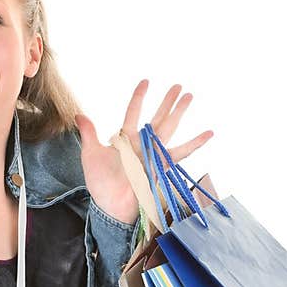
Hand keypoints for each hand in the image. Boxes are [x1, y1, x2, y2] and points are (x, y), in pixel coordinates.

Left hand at [74, 80, 213, 223]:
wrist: (110, 204)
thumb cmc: (100, 182)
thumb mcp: (91, 155)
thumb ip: (89, 133)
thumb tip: (78, 115)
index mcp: (125, 138)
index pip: (133, 112)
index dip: (139, 97)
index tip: (146, 82)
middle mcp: (141, 144)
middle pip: (158, 117)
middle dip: (167, 102)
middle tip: (178, 86)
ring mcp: (153, 154)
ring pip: (169, 128)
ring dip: (179, 112)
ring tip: (189, 95)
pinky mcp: (162, 165)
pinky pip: (181, 152)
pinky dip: (195, 143)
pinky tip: (209, 133)